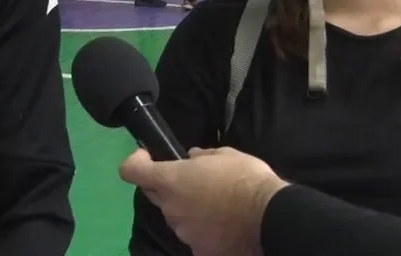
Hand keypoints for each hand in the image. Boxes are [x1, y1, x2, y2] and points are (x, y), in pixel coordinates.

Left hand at [119, 147, 285, 255]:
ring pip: (176, 217)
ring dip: (187, 209)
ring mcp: (183, 232)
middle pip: (155, 194)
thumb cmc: (245, 178)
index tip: (147, 157)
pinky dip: (203, 230)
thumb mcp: (225, 154)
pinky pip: (194, 236)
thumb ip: (202, 157)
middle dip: (167, 186)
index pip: (131, 171)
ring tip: (215, 206)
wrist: (269, 217)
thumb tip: (191, 159)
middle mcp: (170, 207)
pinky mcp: (198, 250)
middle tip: (192, 182)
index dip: (136, 162)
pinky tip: (223, 226)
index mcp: (171, 180)